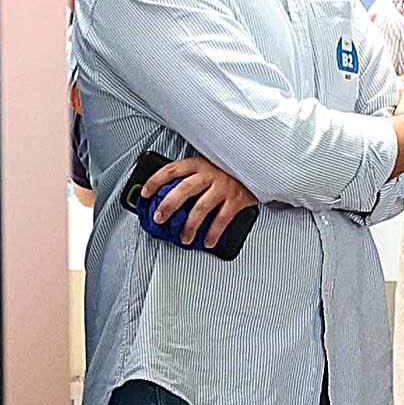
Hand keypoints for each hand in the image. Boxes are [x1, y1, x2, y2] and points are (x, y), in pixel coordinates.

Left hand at [135, 154, 259, 247]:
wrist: (259, 168)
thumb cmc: (230, 169)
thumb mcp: (209, 164)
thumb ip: (191, 176)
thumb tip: (167, 194)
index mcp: (199, 163)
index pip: (171, 170)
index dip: (155, 181)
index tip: (145, 193)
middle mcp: (210, 174)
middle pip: (183, 190)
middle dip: (168, 206)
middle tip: (159, 219)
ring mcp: (224, 187)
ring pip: (201, 208)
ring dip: (190, 226)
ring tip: (184, 238)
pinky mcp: (236, 200)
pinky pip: (222, 219)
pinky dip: (213, 233)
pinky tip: (207, 241)